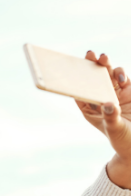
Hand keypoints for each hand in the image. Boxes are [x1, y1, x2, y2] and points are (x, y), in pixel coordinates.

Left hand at [76, 51, 130, 188]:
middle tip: (89, 54)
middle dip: (91, 66)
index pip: (80, 94)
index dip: (75, 82)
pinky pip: (123, 78)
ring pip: (108, 76)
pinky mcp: (129, 92)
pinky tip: (120, 77)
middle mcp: (101, 100)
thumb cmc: (123, 140)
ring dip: (106, 66)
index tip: (71, 70)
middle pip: (93, 80)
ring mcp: (116, 95)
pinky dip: (121, 74)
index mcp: (91, 111)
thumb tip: (108, 104)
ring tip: (103, 59)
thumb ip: (111, 118)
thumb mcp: (115, 130)